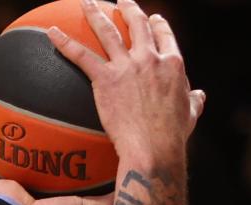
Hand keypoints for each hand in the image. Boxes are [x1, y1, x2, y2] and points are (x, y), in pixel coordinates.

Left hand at [48, 0, 205, 164]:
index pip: (165, 36)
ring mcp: (127, 67)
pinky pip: (80, 56)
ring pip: (108, 32)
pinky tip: (51, 33)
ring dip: (95, 13)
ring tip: (86, 2)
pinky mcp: (105, 79)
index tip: (153, 18)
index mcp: (172, 64)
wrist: (153, 146)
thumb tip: (199, 95)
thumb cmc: (172, 136)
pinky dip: (64, 42)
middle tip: (120, 1)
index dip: (158, 25)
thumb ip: (194, 100)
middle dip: (128, 9)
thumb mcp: (190, 114)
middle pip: (138, 25)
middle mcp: (150, 58)